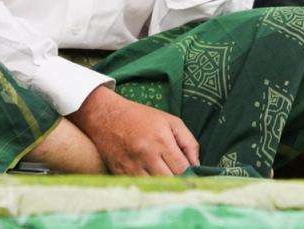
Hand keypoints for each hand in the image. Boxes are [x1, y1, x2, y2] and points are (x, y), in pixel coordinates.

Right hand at [68, 86, 199, 175]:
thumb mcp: (171, 121)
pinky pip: (139, 187)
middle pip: (169, 181)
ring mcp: (131, 166)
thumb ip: (189, 142)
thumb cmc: (142, 117)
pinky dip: (148, 187)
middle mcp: (146, 155)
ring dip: (163, 187)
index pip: (182, 168)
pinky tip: (152, 181)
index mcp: (161, 140)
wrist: (106, 116)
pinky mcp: (119, 174)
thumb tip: (198, 165)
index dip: (191, 175)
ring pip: (154, 188)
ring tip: (168, 181)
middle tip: (182, 181)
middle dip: (178, 182)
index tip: (194, 176)